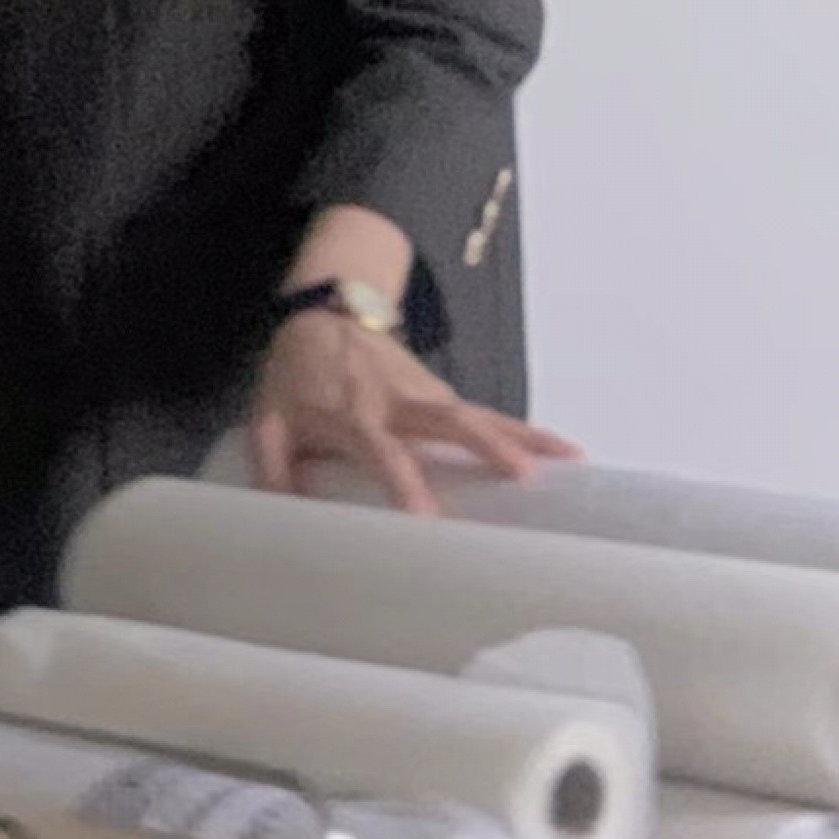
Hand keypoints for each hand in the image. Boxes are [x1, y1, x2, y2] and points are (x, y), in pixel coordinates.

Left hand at [249, 310, 581, 513]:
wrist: (323, 316)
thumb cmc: (295, 378)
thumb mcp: (269, 421)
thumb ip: (272, 470)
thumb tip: (277, 522)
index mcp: (353, 414)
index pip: (384, 451)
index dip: (403, 481)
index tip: (427, 517)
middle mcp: (397, 402)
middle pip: (450, 422)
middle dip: (488, 446)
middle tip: (525, 477)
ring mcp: (425, 394)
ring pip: (479, 413)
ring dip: (523, 435)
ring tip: (569, 459)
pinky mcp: (440, 392)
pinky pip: (484, 413)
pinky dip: (521, 430)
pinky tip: (559, 450)